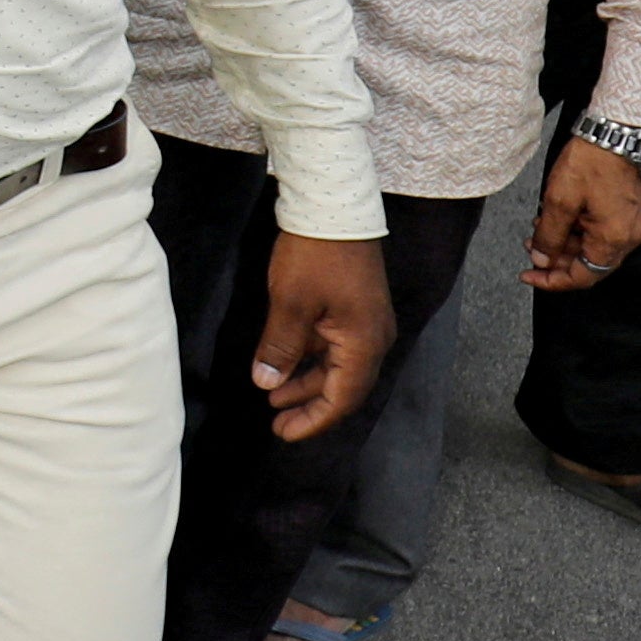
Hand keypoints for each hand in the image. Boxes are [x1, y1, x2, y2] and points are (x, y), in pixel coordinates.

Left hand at [245, 230, 391, 440]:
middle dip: (310, 406)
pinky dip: (311, 360)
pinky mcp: (354, 308)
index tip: (284, 433)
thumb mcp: (289, 305)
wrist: (332, 207)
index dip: (314, 420)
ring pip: (338, 367)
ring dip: (307, 383)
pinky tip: (285, 365)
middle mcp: (373, 337)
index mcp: (364, 343)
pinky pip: (335, 347)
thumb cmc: (314, 255)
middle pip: (344, 387)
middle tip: (277, 423)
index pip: (343, 398)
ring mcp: (365, 322)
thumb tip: (266, 384)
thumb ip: (280, 348)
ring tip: (273, 394)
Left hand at [528, 136, 640, 294]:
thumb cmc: (591, 162)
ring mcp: (629, 225)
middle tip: (529, 246)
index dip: (553, 280)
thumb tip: (541, 259)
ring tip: (538, 226)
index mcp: (614, 240)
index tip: (529, 276)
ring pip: (591, 247)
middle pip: (588, 264)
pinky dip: (576, 229)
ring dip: (563, 242)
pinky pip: (598, 232)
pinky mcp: (625, 212)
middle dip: (556, 258)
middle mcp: (627, 237)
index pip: (583, 277)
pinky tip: (556, 217)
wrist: (616, 133)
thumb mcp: (559, 202)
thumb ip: (549, 236)